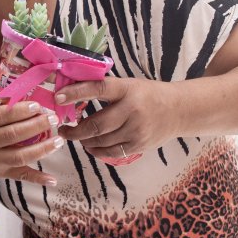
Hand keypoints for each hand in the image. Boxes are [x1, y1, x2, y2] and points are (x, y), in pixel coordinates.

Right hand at [0, 101, 62, 186]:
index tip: (37, 106)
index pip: (1, 116)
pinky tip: (53, 179)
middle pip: (14, 134)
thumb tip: (23, 98)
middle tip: (53, 118)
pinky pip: (21, 176)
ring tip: (59, 140)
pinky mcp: (2, 174)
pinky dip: (37, 179)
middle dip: (36, 125)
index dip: (20, 111)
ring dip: (42, 149)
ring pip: (20, 156)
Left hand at [56, 76, 178, 161]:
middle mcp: (132, 109)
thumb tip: (72, 95)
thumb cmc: (147, 95)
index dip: (76, 93)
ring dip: (84, 141)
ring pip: (101, 141)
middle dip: (75, 131)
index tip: (58, 98)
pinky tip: (91, 146)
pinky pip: (111, 152)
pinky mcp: (139, 145)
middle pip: (96, 124)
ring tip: (77, 137)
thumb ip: (106, 91)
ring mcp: (136, 130)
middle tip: (64, 130)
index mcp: (127, 89)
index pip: (98, 89)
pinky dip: (97, 150)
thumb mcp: (129, 85)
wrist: (179, 110)